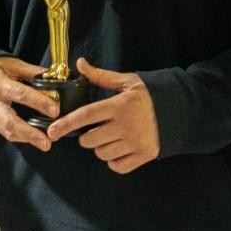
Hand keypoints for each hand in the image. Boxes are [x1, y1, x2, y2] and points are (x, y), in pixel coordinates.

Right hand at [0, 56, 55, 151]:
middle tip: (47, 141)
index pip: (20, 94)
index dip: (38, 102)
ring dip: (27, 139)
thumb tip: (52, 77)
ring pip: (8, 131)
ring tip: (45, 143)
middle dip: (30, 133)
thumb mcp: (11, 64)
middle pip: (10, 122)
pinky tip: (34, 140)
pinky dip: (21, 137)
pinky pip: (6, 133)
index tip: (55, 110)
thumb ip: (31, 71)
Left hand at [46, 57, 158, 173]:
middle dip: (85, 137)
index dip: (66, 123)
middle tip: (94, 129)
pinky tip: (119, 148)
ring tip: (109, 137)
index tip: (52, 130)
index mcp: (120, 105)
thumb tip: (80, 63)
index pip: (86, 115)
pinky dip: (113, 160)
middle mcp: (126, 125)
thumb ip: (101, 76)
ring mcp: (136, 142)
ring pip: (102, 154)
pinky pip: (117, 166)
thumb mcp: (126, 82)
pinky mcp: (144, 155)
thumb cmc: (149, 95)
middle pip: (90, 140)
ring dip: (100, 148)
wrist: (179, 110)